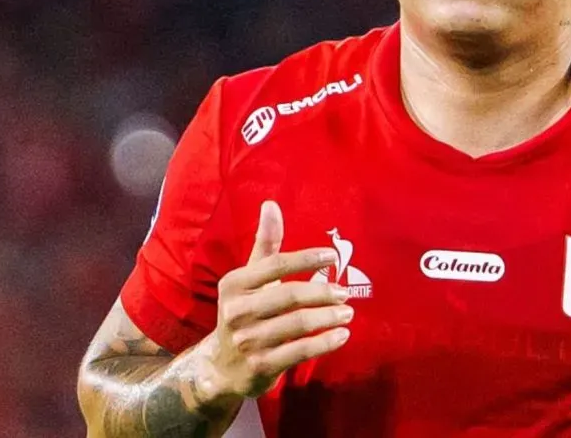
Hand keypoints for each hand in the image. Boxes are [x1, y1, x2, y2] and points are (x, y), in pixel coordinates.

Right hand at [196, 200, 352, 402]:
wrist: (222, 366)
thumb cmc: (245, 312)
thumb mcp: (249, 278)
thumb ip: (265, 244)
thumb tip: (270, 204)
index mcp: (234, 284)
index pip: (274, 265)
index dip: (306, 259)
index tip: (332, 256)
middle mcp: (237, 311)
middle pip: (289, 295)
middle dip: (322, 292)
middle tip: (345, 292)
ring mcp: (248, 341)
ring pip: (297, 324)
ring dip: (328, 317)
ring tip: (348, 312)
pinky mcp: (261, 366)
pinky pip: (300, 351)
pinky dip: (325, 343)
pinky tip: (342, 335)